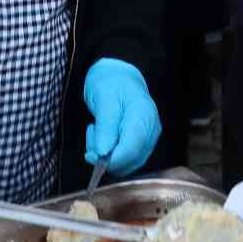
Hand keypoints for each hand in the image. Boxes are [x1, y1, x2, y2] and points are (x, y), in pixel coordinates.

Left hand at [83, 59, 161, 177]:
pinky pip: (125, 161)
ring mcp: (148, 138)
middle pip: (130, 160)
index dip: (111, 159)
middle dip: (105, 157)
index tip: (91, 155)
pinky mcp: (142, 144)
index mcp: (144, 115)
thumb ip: (105, 127)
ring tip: (96, 133)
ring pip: (127, 164)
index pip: (131, 149)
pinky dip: (110, 155)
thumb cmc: (111, 83)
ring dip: (106, 156)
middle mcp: (151, 129)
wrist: (118, 77)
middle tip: (91, 136)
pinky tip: (104, 138)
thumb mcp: (103, 98)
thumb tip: (103, 153)